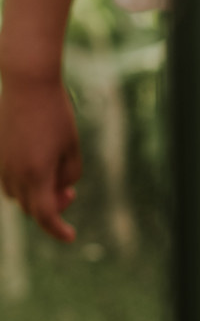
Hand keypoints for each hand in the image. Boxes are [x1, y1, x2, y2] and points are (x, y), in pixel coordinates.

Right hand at [0, 75, 80, 242]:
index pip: (45, 216)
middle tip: (70, 194)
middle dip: (52, 208)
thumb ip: (68, 176)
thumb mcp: (72, 149)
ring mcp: (1, 163)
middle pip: (31, 208)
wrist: (27, 84)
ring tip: (55, 178)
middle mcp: (13, 173)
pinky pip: (8, 178)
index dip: (58, 230)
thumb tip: (60, 190)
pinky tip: (40, 165)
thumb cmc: (56, 115)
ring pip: (17, 194)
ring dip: (36, 194)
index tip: (71, 236)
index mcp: (36, 175)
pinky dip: (24, 181)